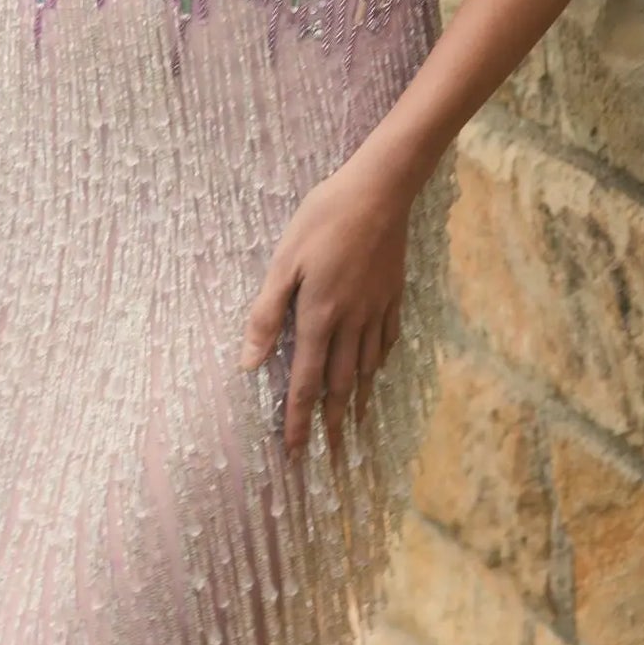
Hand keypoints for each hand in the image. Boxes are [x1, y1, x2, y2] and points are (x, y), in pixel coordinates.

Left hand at [238, 152, 410, 461]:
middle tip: (328, 454)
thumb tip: (250, 362)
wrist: (380, 190)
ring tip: (351, 424)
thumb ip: (267, 313)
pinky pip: (387, 340)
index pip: (306, 382)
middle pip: (340, 384)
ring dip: (356, 400)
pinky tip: (376, 368)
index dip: (299, 420)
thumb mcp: (285, 261)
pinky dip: (380, 363)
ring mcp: (377, 309)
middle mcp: (351, 322)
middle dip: (330, 422)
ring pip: (367, 367)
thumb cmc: (324, 219)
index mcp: (320, 317)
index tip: (295, 452)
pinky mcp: (393, 294)